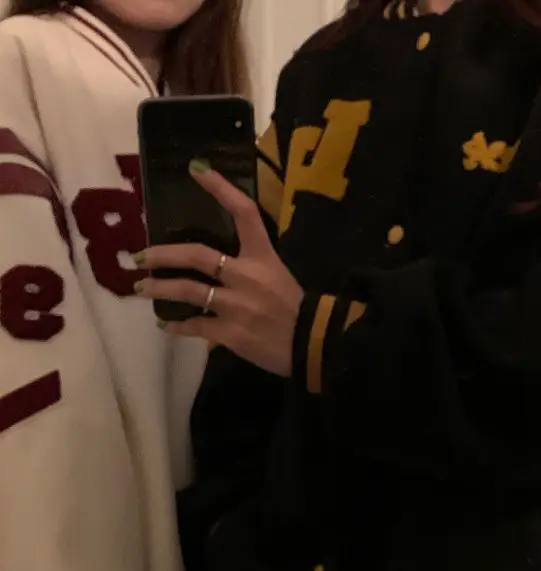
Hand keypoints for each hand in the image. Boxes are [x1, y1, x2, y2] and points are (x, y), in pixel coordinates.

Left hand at [133, 163, 303, 377]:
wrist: (312, 344)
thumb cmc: (297, 309)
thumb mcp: (279, 275)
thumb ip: (251, 268)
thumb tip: (218, 269)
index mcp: (263, 257)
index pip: (244, 213)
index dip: (220, 188)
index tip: (196, 168)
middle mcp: (246, 276)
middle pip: (196, 255)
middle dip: (163, 254)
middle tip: (140, 256)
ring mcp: (236, 306)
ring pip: (187, 291)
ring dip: (159, 288)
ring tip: (142, 288)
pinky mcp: (231, 333)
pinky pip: (195, 326)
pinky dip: (177, 326)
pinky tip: (166, 325)